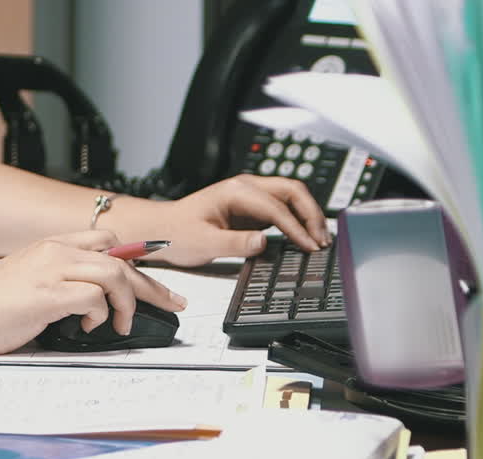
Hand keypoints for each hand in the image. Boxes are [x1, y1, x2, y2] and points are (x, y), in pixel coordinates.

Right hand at [0, 230, 186, 354]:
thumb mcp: (29, 282)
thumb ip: (60, 282)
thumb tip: (92, 302)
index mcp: (50, 246)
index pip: (108, 243)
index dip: (138, 261)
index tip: (156, 281)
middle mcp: (54, 251)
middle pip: (121, 258)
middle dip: (152, 285)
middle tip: (171, 303)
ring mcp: (51, 270)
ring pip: (115, 273)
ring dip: (129, 301)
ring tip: (123, 323)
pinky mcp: (46, 294)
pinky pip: (94, 298)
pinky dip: (101, 314)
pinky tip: (89, 325)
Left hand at [109, 175, 329, 266]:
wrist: (161, 230)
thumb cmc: (176, 233)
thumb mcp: (203, 243)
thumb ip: (234, 243)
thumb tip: (263, 242)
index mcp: (235, 190)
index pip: (276, 206)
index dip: (296, 227)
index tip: (308, 246)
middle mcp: (245, 187)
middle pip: (292, 191)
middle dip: (311, 214)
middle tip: (322, 240)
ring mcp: (250, 197)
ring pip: (291, 197)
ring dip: (307, 216)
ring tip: (319, 241)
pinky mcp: (251, 209)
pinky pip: (282, 210)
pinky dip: (297, 222)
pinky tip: (303, 239)